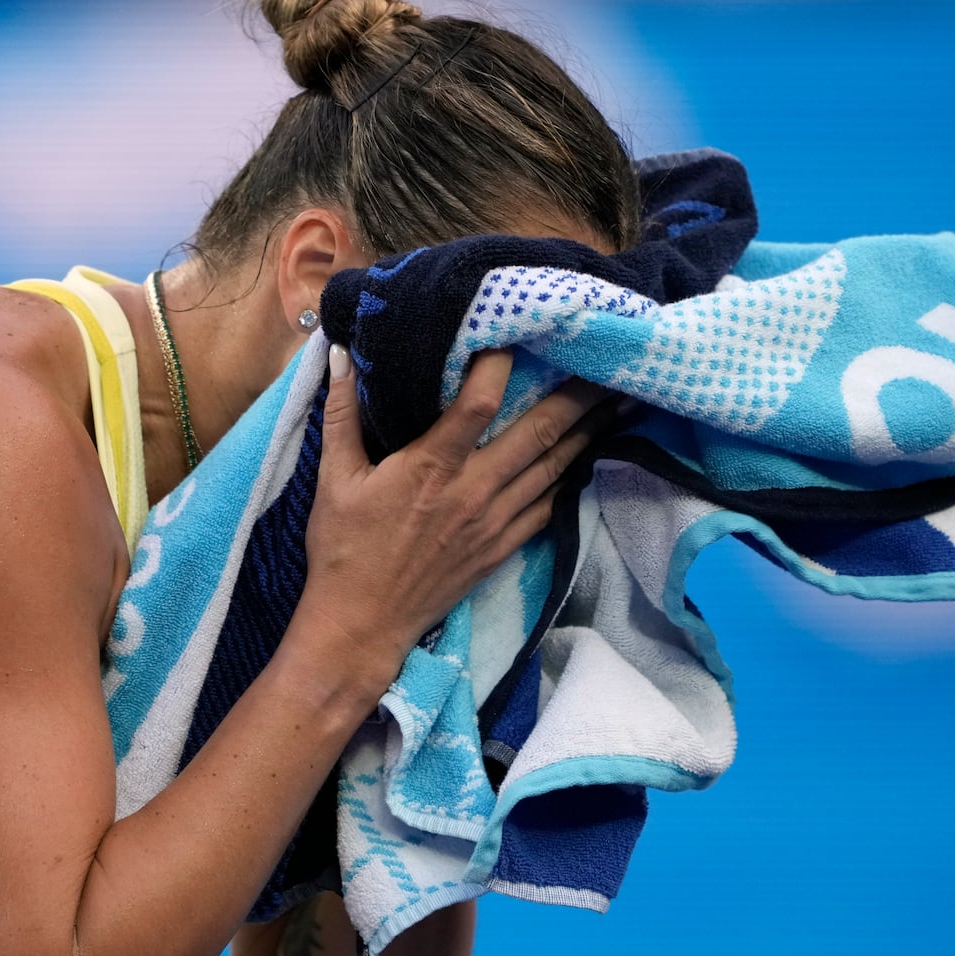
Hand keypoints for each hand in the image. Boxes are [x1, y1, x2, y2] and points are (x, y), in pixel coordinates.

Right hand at [291, 345, 611, 698]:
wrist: (362, 625)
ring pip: (556, 468)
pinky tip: (591, 455)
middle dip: (577, 395)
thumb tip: (339, 354)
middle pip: (540, 433)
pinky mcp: (504, 547)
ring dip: (589, 432)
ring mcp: (495, 522)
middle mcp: (474, 491)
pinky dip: (574, 476)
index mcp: (432, 468)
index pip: (478, 404)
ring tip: (620, 400)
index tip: (517, 330)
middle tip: (608, 359)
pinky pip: (551, 505)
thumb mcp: (333, 478)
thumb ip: (340, 412)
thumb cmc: (343, 550)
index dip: (500, 364)